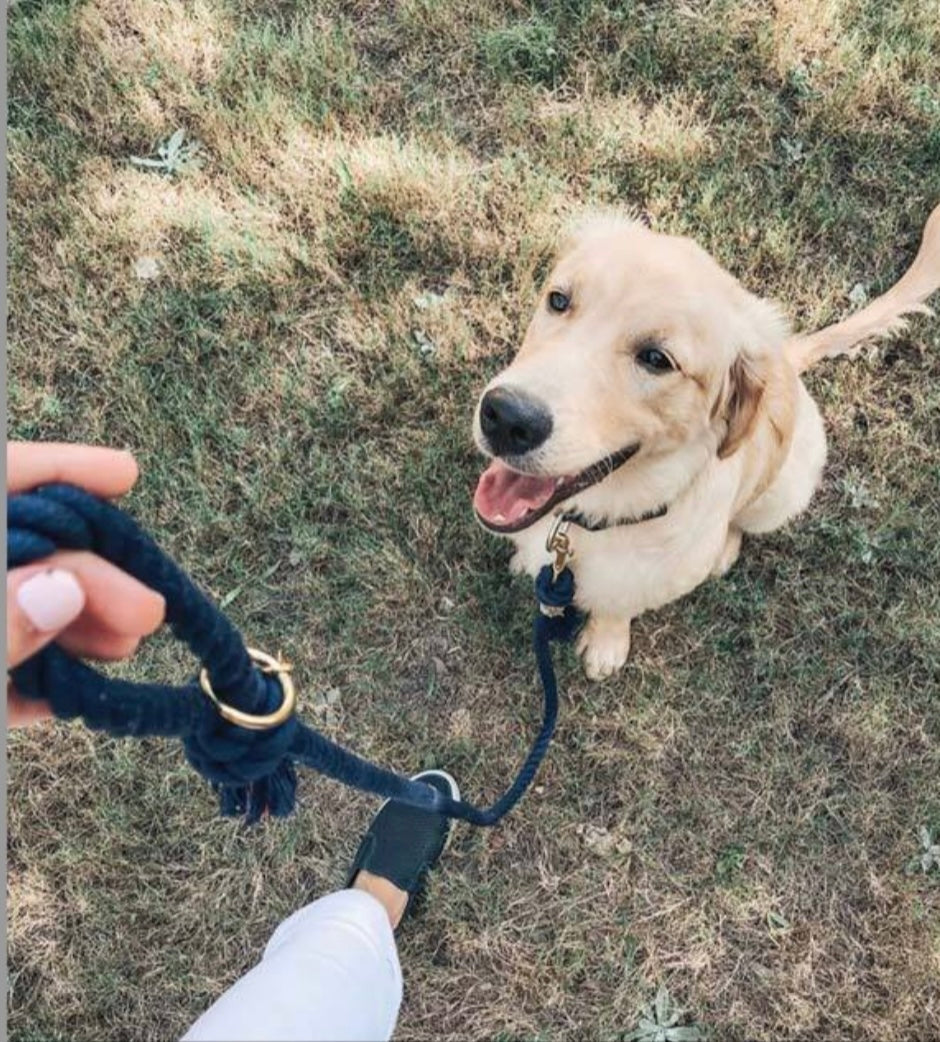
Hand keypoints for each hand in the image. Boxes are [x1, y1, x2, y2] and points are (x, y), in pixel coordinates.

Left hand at [7, 443, 165, 726]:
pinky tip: (77, 688)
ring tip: (123, 649)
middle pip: (27, 551)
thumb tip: (60, 587)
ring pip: (22, 609)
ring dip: (76, 627)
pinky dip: (39, 681)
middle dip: (89, 574)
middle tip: (146, 612)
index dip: (57, 469)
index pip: (1, 483)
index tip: (126, 474)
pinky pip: (6, 674)